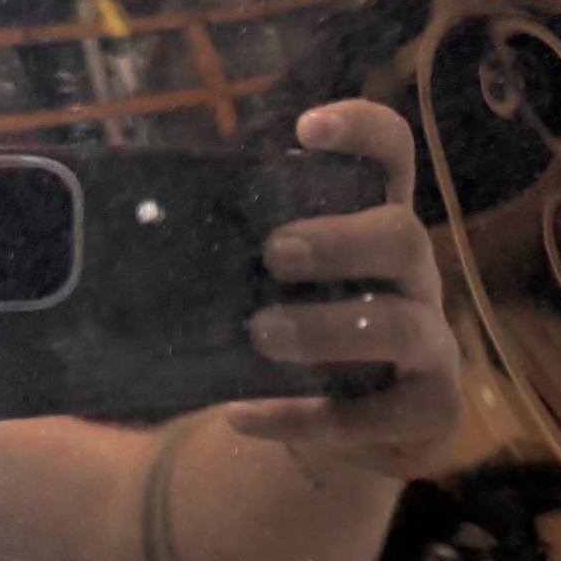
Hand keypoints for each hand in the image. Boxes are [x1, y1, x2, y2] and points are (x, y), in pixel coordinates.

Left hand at [227, 99, 461, 478]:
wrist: (343, 433)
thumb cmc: (299, 338)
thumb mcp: (274, 289)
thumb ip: (235, 254)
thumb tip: (127, 219)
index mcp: (375, 231)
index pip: (393, 157)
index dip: (364, 131)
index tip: (308, 127)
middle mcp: (415, 281)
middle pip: (404, 237)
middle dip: (338, 242)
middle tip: (273, 254)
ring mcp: (433, 346)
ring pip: (404, 326)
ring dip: (326, 328)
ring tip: (262, 334)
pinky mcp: (432, 410)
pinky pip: (379, 414)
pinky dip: (307, 416)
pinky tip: (245, 416)